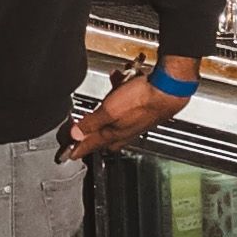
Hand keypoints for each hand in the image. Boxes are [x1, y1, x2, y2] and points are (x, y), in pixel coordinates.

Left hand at [60, 69, 182, 159]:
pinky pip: (124, 104)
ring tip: (107, 91)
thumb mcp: (109, 110)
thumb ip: (91, 122)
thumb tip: (75, 134)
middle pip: (102, 136)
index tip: (68, 155)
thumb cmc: (143, 100)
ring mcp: (133, 122)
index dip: (77, 150)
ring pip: (113, 118)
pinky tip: (120, 81)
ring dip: (107, 105)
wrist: (168, 90)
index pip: (90, 146)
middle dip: (91, 132)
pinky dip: (120, 93)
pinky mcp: (141, 110)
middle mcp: (124, 131)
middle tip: (81, 132)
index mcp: (113, 135)